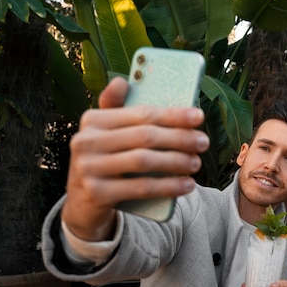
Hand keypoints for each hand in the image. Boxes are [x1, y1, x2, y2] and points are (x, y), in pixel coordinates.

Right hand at [61, 77, 209, 240]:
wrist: (83, 205)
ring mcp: (88, 168)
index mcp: (92, 120)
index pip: (140, 113)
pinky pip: (141, 188)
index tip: (199, 116)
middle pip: (144, 136)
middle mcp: (86, 141)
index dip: (172, 114)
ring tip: (196, 163)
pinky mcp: (96, 193)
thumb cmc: (106, 162)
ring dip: (176, 162)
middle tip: (203, 142)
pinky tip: (187, 185)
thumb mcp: (107, 135)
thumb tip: (124, 81)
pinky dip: (168, 186)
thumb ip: (117, 110)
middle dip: (179, 138)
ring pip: (143, 161)